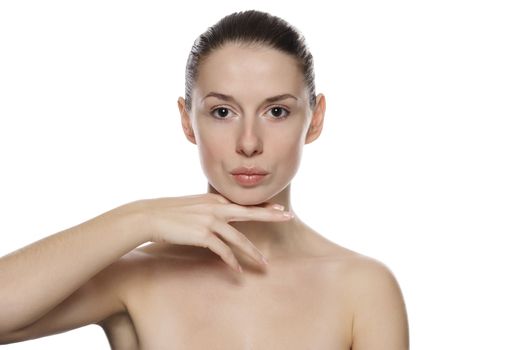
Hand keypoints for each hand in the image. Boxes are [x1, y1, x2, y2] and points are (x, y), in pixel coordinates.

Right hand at [131, 193, 292, 272]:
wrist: (149, 216)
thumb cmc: (169, 213)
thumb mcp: (193, 207)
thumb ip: (209, 211)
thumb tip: (219, 219)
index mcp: (215, 200)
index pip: (244, 204)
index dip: (264, 206)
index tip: (279, 208)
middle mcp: (216, 208)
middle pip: (250, 213)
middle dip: (271, 215)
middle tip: (288, 217)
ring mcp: (210, 220)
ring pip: (239, 238)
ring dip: (252, 252)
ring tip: (264, 264)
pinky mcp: (202, 234)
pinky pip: (222, 251)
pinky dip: (231, 261)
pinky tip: (238, 270)